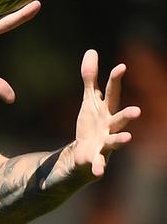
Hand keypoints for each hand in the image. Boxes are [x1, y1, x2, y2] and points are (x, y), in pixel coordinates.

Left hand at [73, 49, 140, 176]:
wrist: (85, 153)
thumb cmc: (91, 124)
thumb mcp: (89, 100)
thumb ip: (90, 78)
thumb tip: (91, 51)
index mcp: (107, 110)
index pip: (112, 93)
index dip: (116, 80)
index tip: (120, 67)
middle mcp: (110, 126)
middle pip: (119, 118)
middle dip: (128, 115)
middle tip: (137, 110)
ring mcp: (104, 143)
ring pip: (114, 141)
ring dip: (121, 140)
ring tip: (128, 139)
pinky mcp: (95, 157)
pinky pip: (98, 163)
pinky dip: (99, 167)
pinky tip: (99, 172)